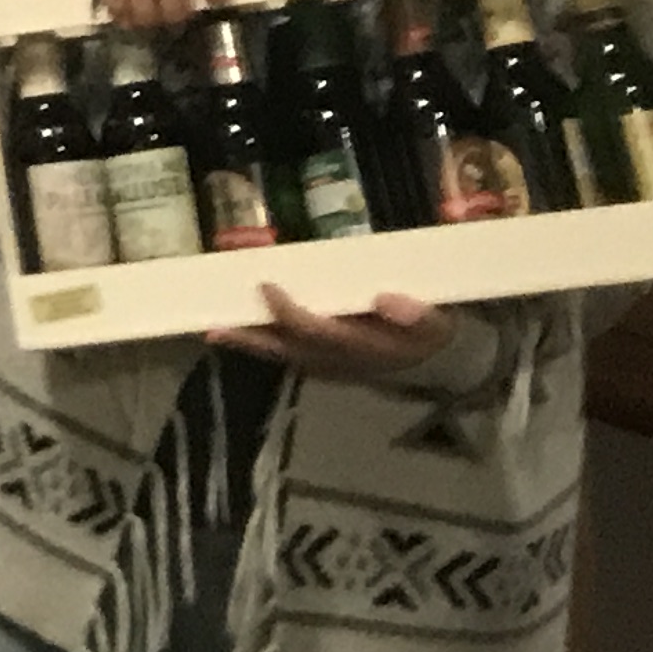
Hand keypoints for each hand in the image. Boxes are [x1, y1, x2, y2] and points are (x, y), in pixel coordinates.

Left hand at [209, 283, 462, 382]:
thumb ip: (416, 315)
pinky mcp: (326, 364)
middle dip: (252, 337)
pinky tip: (235, 333)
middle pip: (288, 349)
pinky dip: (262, 345)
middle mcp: (340, 361)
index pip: (318, 332)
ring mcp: (331, 366)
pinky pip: (288, 355)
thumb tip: (386, 299)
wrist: (440, 362)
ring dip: (248, 344)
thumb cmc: (432, 332)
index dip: (289, 313)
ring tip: (212, 330)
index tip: (267, 285)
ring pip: (283, 355)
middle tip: (213, 324)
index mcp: (364, 347)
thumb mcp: (438, 323)